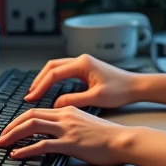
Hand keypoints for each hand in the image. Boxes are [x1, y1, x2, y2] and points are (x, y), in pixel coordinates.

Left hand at [0, 105, 130, 165]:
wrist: (123, 140)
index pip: (37, 111)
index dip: (20, 120)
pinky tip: (17, 155)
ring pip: (32, 126)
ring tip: (2, 144)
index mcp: (68, 110)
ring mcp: (67, 129)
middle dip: (11, 126)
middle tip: (0, 136)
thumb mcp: (86, 124)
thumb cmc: (109, 136)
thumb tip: (58, 134)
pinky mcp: (70, 143)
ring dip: (13, 135)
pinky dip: (26, 149)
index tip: (11, 129)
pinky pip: (42, 145)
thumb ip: (70, 125)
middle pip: (30, 116)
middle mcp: (65, 116)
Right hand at [23, 53, 138, 109]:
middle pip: (52, 67)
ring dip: (45, 79)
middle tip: (29, 94)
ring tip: (36, 92)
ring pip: (57, 67)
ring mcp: (84, 63)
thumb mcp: (96, 98)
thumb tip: (56, 104)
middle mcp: (81, 60)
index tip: (31, 97)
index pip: (54, 73)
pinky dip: (54, 79)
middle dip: (39, 80)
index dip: (40, 86)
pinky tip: (50, 89)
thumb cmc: (120, 91)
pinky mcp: (86, 69)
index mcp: (83, 64)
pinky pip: (64, 71)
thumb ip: (74, 100)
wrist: (136, 86)